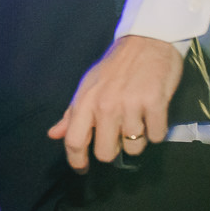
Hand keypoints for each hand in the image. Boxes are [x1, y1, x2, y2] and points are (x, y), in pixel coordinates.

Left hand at [48, 35, 182, 172]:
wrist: (147, 41)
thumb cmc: (115, 66)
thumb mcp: (87, 87)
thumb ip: (71, 114)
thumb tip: (53, 135)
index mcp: (85, 102)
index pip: (73, 141)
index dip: (76, 161)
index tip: (82, 169)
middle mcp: (105, 106)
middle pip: (105, 153)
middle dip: (112, 151)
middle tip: (118, 138)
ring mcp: (130, 105)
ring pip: (133, 148)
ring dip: (137, 140)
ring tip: (138, 121)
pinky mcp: (155, 103)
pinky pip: (156, 136)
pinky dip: (156, 132)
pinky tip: (153, 117)